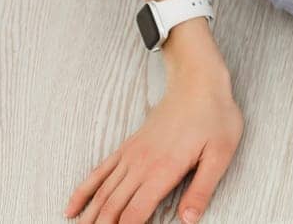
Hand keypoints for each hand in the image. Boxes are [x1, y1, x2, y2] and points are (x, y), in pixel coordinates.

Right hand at [65, 24, 241, 223]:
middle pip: (112, 208)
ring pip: (102, 194)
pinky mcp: (127, 147)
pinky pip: (99, 173)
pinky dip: (83, 193)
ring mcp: (130, 156)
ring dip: (89, 218)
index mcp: (163, 171)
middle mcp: (141, 166)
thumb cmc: (215, 117)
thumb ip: (202, 189)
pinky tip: (71, 209)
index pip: (135, 215)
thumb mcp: (220, 154)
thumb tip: (188, 220)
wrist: (199, 82)